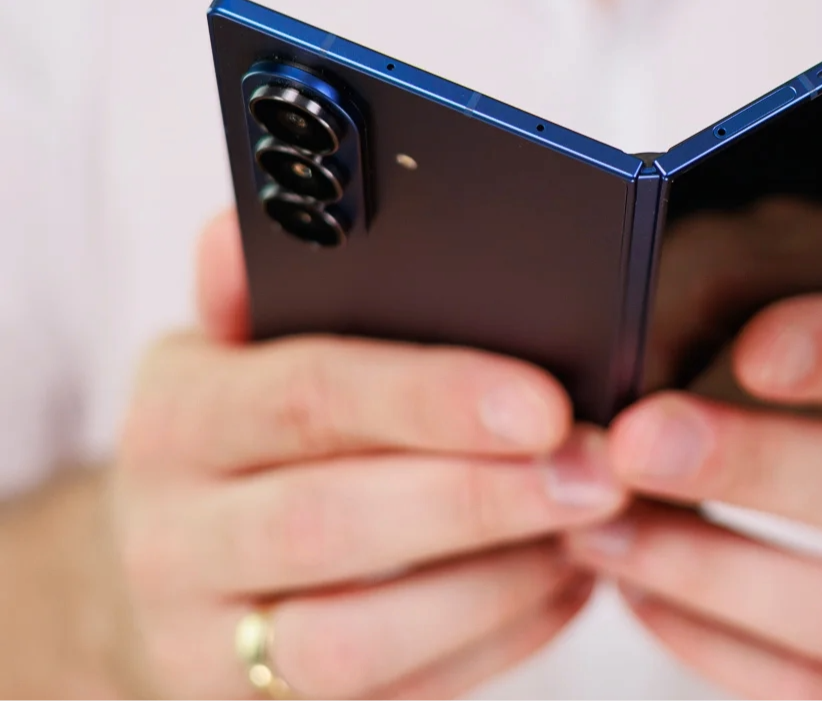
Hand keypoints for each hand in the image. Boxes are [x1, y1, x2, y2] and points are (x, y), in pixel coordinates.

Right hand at [110, 211, 626, 698]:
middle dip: (484, 499)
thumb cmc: (242, 433)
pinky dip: (496, 640)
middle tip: (603, 472)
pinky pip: (397, 693)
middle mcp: (172, 536)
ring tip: (589, 530)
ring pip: (358, 638)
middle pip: (333, 522)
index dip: (431, 399)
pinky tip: (564, 584)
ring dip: (496, 585)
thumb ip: (266, 284)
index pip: (307, 395)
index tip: (547, 404)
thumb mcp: (235, 348)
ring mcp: (211, 641)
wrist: (173, 566)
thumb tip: (275, 215)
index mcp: (178, 417)